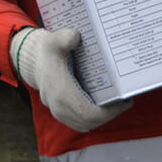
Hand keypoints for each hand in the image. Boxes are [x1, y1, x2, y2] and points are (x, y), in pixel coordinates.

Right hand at [11, 27, 130, 131]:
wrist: (35, 61)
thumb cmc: (49, 51)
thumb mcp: (55, 40)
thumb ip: (64, 37)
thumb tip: (75, 36)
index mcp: (62, 94)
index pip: (89, 113)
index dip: (110, 112)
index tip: (125, 101)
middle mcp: (60, 107)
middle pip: (90, 121)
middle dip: (111, 113)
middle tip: (125, 100)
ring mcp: (59, 112)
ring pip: (85, 124)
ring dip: (103, 117)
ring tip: (118, 103)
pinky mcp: (61, 113)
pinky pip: (80, 122)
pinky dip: (94, 118)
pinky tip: (105, 106)